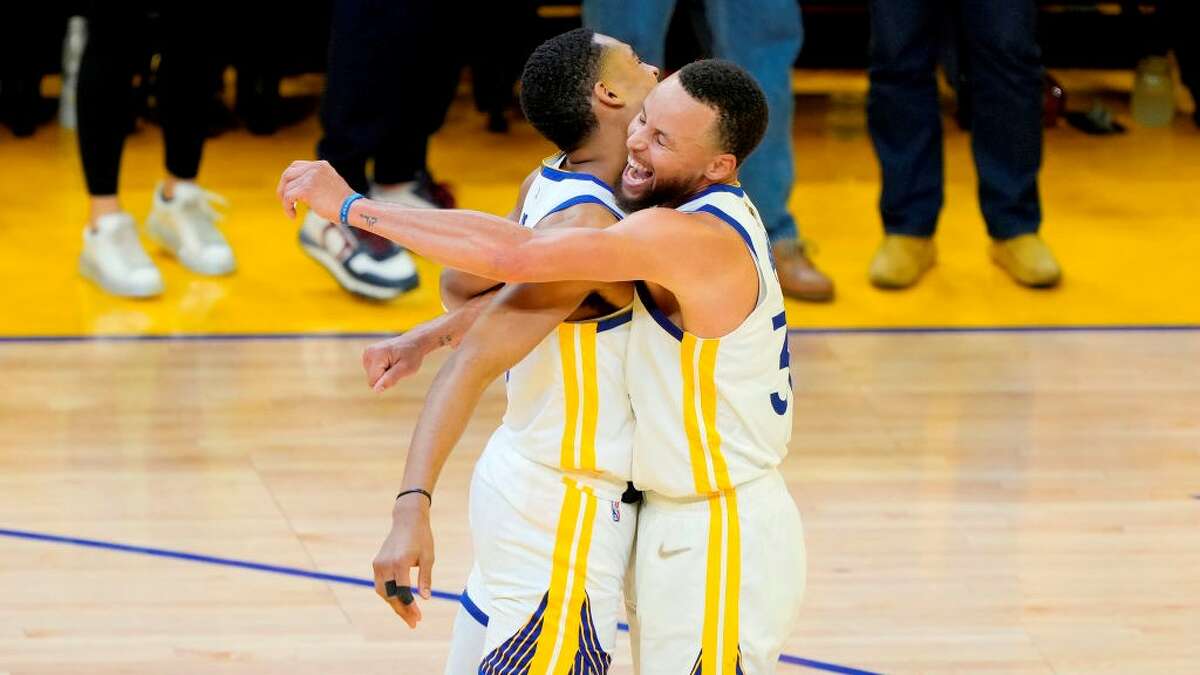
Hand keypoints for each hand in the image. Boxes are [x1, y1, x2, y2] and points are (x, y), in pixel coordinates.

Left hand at [276, 160, 355, 222]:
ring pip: (286, 187)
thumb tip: (300, 191)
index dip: (289, 179)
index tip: (289, 191)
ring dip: (285, 201)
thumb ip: (316, 183)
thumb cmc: (344, 204)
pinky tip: (293, 216)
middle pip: (287, 174)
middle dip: (282, 188)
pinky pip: (287, 197)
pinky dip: (287, 207)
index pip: (296, 166)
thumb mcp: (329, 186)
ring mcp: (310, 177)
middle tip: (284, 201)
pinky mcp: (306, 189)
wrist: (352, 208)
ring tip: (291, 212)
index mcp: (320, 165)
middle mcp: (314, 168)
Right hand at [363, 334, 428, 391]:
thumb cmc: (412, 355)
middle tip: (396, 367)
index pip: (373, 381)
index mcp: (376, 355)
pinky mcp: (368, 356)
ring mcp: (367, 354)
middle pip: (372, 379)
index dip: (386, 381)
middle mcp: (368, 353)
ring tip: (394, 364)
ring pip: (372, 376)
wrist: (413, 342)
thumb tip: (376, 390)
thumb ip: (390, 379)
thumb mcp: (406, 368)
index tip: (397, 371)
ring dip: (384, 374)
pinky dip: (382, 370)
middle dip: (385, 377)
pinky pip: (373, 372)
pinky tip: (390, 362)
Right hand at [372, 498, 434, 627]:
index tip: (418, 617)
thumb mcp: (428, 557)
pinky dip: (389, 595)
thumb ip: (425, 578)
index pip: (402, 591)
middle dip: (401, 610)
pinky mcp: (377, 563)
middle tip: (414, 622)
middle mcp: (386, 564)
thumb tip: (426, 598)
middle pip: (390, 595)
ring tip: (408, 615)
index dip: (409, 606)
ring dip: (394, 604)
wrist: (407, 520)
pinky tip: (400, 601)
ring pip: (382, 592)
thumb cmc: (421, 538)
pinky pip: (381, 584)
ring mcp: (379, 564)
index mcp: (400, 562)